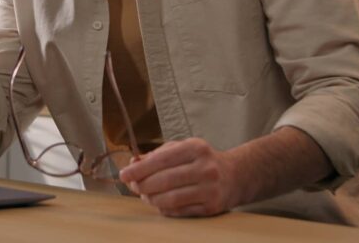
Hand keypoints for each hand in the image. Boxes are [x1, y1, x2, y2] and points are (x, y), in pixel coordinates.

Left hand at [118, 138, 243, 217]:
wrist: (235, 175)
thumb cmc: (201, 161)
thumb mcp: (182, 149)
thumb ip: (157, 155)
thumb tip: (132, 164)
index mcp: (196, 148)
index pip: (161, 160)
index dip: (139, 169)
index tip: (124, 174)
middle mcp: (205, 168)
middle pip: (163, 181)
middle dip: (142, 185)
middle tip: (133, 186)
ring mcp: (210, 189)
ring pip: (170, 199)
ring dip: (152, 199)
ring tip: (146, 195)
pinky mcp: (212, 206)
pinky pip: (179, 211)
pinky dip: (164, 208)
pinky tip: (161, 203)